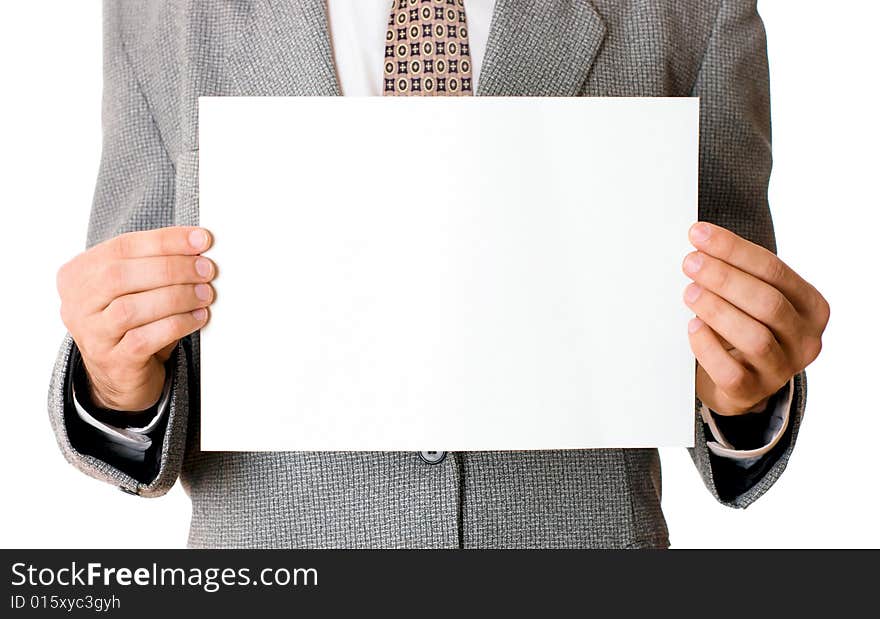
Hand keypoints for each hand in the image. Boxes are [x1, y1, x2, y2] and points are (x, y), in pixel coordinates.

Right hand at [57, 227, 215, 410]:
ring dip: (177, 297)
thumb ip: (155, 264)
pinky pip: (145, 339)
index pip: (122, 246)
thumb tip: (198, 245)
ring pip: (130, 308)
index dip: (165, 240)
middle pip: (120, 275)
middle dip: (171, 268)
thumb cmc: (132, 321)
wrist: (120, 374)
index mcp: (78, 274)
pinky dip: (177, 324)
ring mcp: (91, 335)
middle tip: (205, 270)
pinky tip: (198, 317)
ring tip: (205, 294)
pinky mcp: (112, 361)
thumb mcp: (134, 287)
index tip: (200, 239)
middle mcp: (76, 304)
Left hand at [682, 222, 828, 414]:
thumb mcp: (755, 297)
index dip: (734, 250)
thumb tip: (700, 239)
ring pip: (754, 337)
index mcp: (811, 306)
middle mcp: (805, 339)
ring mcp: (782, 368)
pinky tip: (693, 327)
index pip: (774, 270)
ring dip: (718, 310)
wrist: (742, 378)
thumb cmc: (747, 325)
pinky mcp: (754, 391)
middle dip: (724, 278)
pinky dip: (708, 347)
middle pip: (767, 302)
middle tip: (690, 262)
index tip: (698, 234)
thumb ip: (740, 271)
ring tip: (689, 292)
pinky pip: (731, 372)